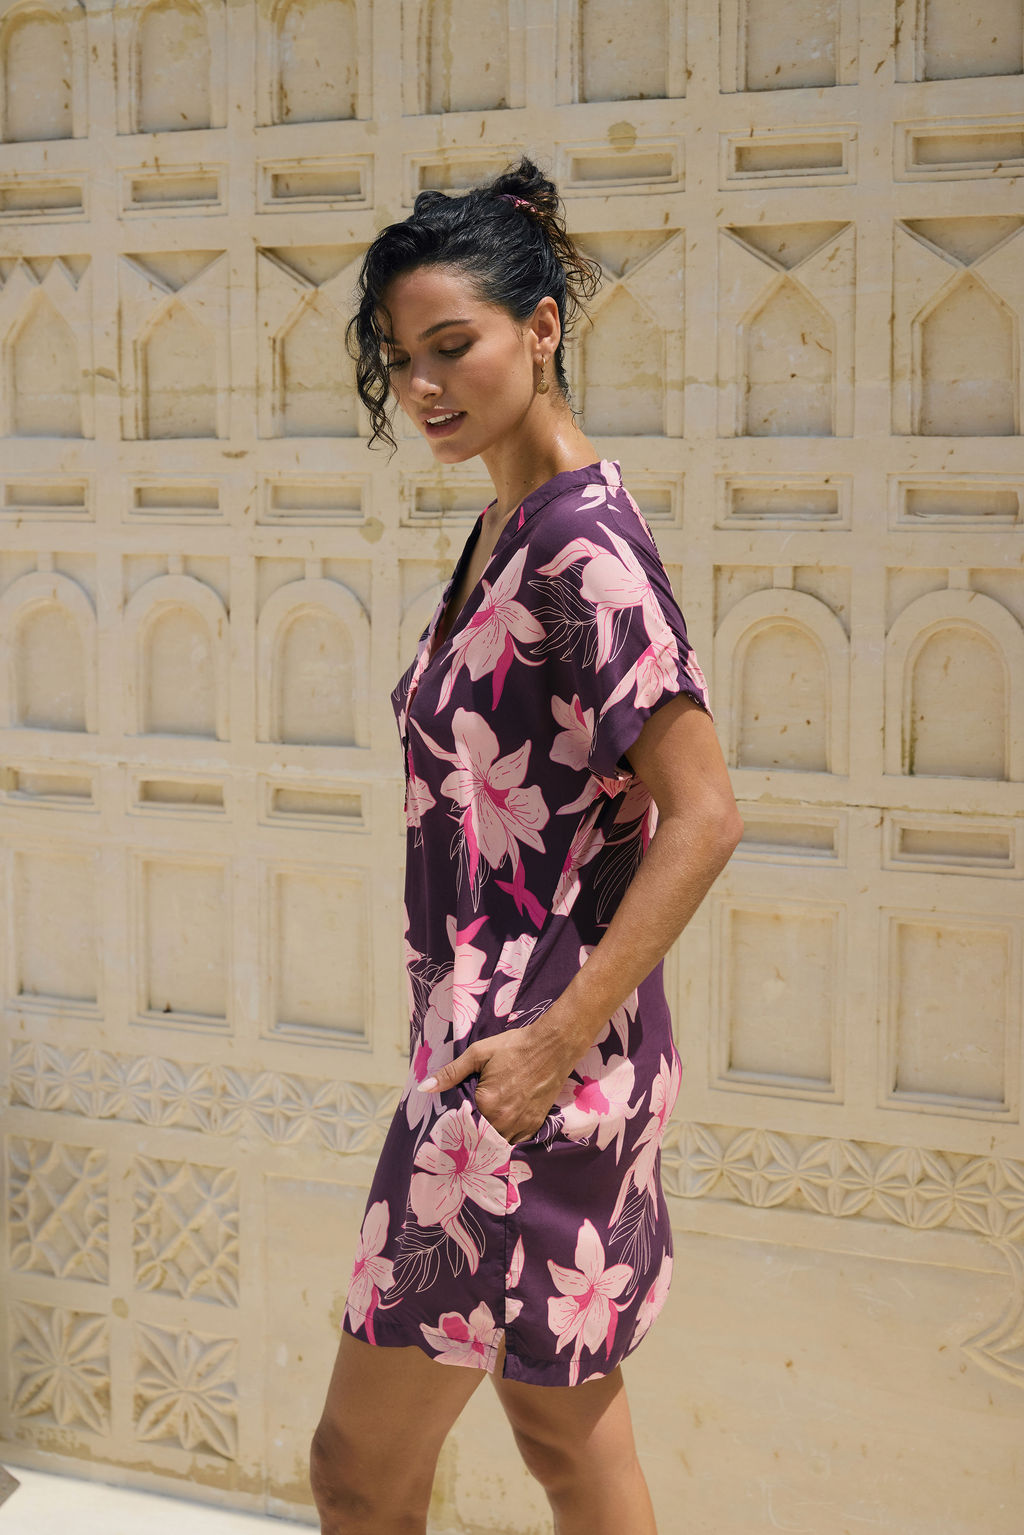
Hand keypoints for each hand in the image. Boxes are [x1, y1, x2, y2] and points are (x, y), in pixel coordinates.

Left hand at [419, 1018, 579, 1144]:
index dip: (456, 1126)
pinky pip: (516, 1141)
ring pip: (498, 1143)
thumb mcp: (478, 1054)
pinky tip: (500, 1126)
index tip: (449, 1127)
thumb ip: (451, 1073)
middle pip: (480, 1139)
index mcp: (487, 1103)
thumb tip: (425, 1088)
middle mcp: (504, 1119)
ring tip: (481, 1130)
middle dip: (471, 1136)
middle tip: (464, 1130)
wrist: (552, 1046)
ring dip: (488, 1139)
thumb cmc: (514, 1047)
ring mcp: (521, 1124)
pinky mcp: (535, 1124)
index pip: (462, 1126)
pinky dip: (506, 1137)